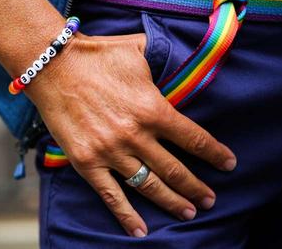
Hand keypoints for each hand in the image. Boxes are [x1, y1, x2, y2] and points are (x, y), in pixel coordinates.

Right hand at [25, 33, 236, 237]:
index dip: (215, 154)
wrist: (53, 65)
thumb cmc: (97, 55)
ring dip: (172, 202)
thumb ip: (163, 59)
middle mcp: (136, 136)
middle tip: (210, 200)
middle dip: (197, 188)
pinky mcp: (86, 162)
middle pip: (175, 170)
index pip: (194, 139)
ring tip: (188, 213)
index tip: (228, 164)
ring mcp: (110, 152)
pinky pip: (111, 194)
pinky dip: (127, 215)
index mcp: (153, 109)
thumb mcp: (138, 50)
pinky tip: (141, 230)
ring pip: (149, 186)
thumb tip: (181, 59)